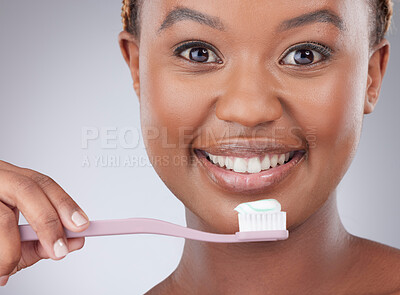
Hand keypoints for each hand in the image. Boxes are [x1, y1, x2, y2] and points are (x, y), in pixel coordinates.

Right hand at [0, 160, 89, 285]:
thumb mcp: (15, 233)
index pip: (43, 184)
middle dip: (48, 222)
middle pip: (27, 191)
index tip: (81, 225)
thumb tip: (74, 242)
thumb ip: (42, 239)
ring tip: (5, 270)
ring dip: (10, 249)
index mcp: (12, 181)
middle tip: (58, 250)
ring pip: (3, 216)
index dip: (65, 203)